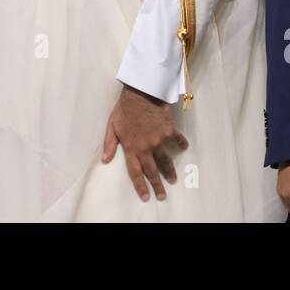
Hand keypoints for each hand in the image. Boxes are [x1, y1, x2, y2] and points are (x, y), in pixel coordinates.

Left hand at [101, 85, 187, 201]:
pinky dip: (181, 143)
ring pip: (166, 160)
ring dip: (170, 171)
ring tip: (173, 180)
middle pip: (152, 171)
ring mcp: (159, 140)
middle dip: (157, 185)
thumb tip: (105, 160)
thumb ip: (109, 143)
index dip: (140, 186)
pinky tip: (184, 146)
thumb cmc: (124, 109)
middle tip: (162, 196)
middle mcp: (146, 147)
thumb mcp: (112, 125)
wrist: (140, 93)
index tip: (146, 196)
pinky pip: (177, 139)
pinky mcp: (169, 131)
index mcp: (131, 148)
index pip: (135, 172)